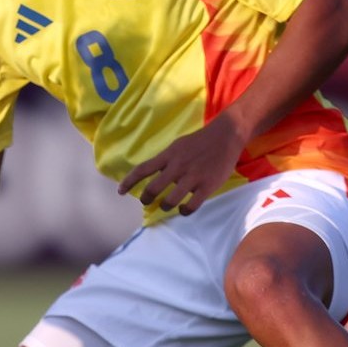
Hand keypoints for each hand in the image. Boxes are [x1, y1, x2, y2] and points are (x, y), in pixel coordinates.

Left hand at [118, 115, 245, 214]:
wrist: (227, 135)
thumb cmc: (201, 141)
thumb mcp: (178, 146)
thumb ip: (167, 160)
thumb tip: (156, 174)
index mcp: (169, 156)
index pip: (143, 169)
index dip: (129, 182)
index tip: (120, 192)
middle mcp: (177, 167)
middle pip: (153, 188)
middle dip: (146, 199)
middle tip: (147, 202)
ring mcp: (192, 177)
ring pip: (170, 200)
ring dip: (165, 206)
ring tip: (166, 206)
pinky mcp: (207, 186)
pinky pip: (191, 206)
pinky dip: (184, 211)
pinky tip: (183, 209)